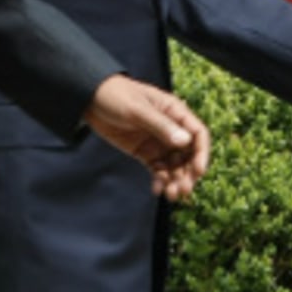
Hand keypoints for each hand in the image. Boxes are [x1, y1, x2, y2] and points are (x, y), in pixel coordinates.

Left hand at [83, 74, 210, 200]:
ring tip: (170, 195)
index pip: (197, 134)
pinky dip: (160, 180)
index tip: (199, 171)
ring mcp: (157, 141)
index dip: (202, 153)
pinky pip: (157, 169)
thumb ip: (160, 125)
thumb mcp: (137, 110)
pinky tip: (157, 190)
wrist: (90, 99)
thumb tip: (185, 142)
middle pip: (188, 154)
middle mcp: (170, 129)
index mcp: (174, 112)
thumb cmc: (116, 95)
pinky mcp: (144, 152)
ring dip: (175, 181)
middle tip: (183, 190)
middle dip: (188, 173)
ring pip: (174, 165)